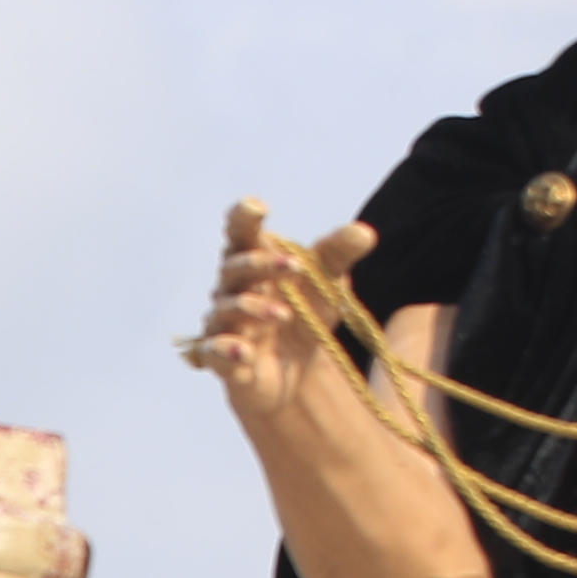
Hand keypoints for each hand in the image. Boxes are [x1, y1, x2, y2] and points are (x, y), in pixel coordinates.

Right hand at [191, 199, 376, 420]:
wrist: (299, 371)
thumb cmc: (306, 314)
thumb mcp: (328, 281)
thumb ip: (339, 254)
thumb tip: (362, 233)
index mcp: (255, 264)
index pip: (240, 234)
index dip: (243, 218)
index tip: (258, 207)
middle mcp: (234, 291)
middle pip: (233, 269)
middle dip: (260, 265)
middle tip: (295, 267)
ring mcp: (225, 326)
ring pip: (224, 310)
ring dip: (252, 309)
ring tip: (283, 316)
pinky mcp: (222, 362)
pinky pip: (213, 353)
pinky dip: (228, 352)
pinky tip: (248, 356)